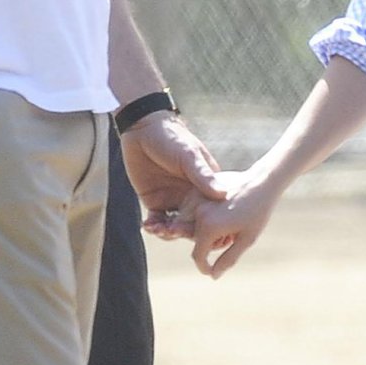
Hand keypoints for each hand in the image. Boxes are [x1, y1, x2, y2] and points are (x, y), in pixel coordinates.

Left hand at [119, 112, 222, 237]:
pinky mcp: (154, 201)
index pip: (213, 212)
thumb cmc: (172, 138)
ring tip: (160, 230)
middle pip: (193, 224)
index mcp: (205, 186)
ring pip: (174, 226)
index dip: (212, 226)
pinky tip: (148, 226)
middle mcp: (191, 196)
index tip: (207, 235)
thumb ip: (203, 176)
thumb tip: (222, 195)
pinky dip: (153, 227)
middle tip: (174, 232)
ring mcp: (173, 200)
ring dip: (168, 232)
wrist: (143, 129)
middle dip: (185, 232)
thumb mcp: (189, 156)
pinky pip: (157, 221)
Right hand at [190, 168, 278, 277]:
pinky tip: (219, 213)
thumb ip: (228, 259)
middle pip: (194, 240)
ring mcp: (195, 198)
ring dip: (201, 231)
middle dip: (207, 245)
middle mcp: (198, 212)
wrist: (261, 181)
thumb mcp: (246, 239)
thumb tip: (213, 276)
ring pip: (189, 224)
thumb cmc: (258, 212)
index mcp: (209, 226)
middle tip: (227, 239)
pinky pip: (190, 210)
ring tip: (225, 226)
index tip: (211, 271)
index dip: (204, 267)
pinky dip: (198, 217)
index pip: (198, 256)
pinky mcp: (196, 189)